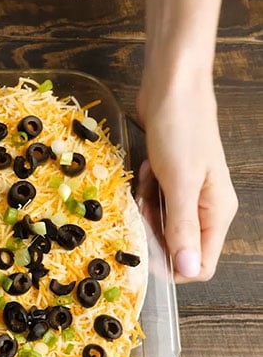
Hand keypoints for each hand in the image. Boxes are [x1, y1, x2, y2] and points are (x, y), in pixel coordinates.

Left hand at [136, 81, 236, 282]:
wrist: (172, 87)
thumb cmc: (180, 130)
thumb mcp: (179, 182)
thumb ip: (182, 227)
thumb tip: (188, 268)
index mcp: (217, 212)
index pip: (201, 264)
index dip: (172, 267)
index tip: (144, 253)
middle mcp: (205, 207)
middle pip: (177, 245)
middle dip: (153, 235)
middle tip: (140, 208)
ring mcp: (187, 192)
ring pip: (161, 223)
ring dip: (146, 211)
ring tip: (144, 184)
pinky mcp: (168, 178)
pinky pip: (152, 200)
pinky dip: (144, 192)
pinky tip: (144, 171)